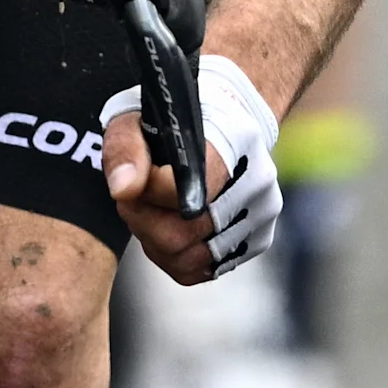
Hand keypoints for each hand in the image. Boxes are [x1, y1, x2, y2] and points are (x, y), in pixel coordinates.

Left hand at [103, 53, 283, 285]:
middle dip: (145, 222)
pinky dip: (178, 256)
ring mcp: (263, 212)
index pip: (183, 194)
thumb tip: (125, 189)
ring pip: (189, 260)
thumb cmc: (174, 120)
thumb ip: (126, 149)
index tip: (136, 178)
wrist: (223, 117)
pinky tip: (173, 225)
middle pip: (181, 236)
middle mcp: (257, 178)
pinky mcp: (259, 238)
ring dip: (158, 242)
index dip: (146, 193)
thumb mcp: (136, 117)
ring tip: (155, 209)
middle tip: (137, 198)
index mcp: (233, 138)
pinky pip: (203, 270)